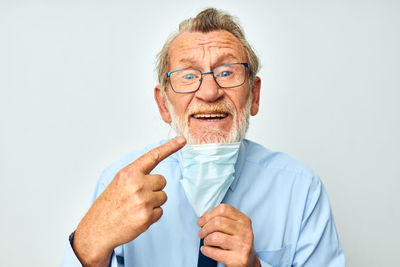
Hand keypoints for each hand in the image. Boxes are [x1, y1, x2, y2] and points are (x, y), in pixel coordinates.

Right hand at [73, 136, 185, 266]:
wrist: (98, 229)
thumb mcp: (119, 182)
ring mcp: (143, 201)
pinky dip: (152, 215)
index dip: (170, 147)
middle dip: (154, 187)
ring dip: (153, 202)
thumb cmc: (109, 205)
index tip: (182, 140)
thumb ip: (137, 175)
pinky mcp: (147, 216)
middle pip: (162, 180)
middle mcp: (137, 184)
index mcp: (129, 173)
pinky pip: (160, 211)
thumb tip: (157, 177)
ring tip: (136, 207)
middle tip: (138, 196)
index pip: (154, 156)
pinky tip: (138, 216)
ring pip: (163, 196)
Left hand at [197, 204, 260, 266]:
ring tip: (206, 242)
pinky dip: (206, 250)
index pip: (224, 209)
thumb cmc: (236, 242)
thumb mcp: (235, 228)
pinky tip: (205, 250)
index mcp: (244, 220)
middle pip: (218, 222)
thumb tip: (203, 219)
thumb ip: (223, 219)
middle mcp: (245, 231)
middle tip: (201, 233)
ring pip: (216, 237)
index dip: (209, 214)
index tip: (201, 221)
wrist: (249, 262)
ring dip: (206, 239)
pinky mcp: (238, 259)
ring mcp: (243, 245)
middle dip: (205, 228)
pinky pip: (216, 252)